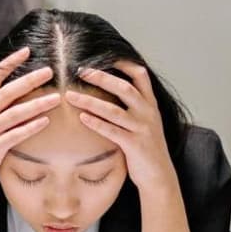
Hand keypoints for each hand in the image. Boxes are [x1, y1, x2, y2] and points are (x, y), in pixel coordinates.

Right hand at [0, 49, 60, 191]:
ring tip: (56, 98)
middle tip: (49, 71)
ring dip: (36, 104)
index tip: (26, 51)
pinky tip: (46, 121)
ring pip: (14, 113)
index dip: (9, 63)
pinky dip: (31, 127)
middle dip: (29, 80)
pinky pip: (15, 135)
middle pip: (6, 92)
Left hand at [64, 64, 172, 193]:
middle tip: (80, 71)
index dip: (123, 63)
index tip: (105, 55)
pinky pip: (112, 131)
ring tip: (71, 95)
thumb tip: (109, 91)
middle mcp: (148, 113)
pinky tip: (81, 118)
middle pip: (124, 88)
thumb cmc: (146, 148)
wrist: (159, 176)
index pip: (140, 75)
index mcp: (150, 104)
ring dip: (90, 101)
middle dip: (101, 78)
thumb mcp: (144, 122)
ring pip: (114, 110)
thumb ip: (132, 107)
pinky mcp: (135, 145)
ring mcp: (142, 129)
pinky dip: (96, 123)